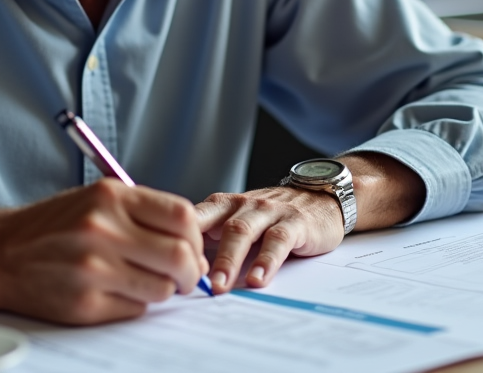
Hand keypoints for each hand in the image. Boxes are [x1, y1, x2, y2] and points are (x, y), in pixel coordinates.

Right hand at [0, 179, 207, 324]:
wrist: (2, 252)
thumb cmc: (56, 225)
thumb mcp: (98, 200)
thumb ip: (146, 216)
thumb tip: (195, 250)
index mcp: (111, 197)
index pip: (182, 215)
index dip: (197, 236)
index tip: (191, 248)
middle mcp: (103, 229)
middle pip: (181, 255)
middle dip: (190, 271)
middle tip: (183, 276)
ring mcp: (93, 268)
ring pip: (162, 288)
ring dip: (161, 289)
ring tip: (141, 281)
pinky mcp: (85, 303)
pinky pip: (136, 309)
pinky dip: (135, 304)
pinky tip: (116, 292)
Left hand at [195, 152, 427, 294]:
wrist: (320, 197)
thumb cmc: (271, 217)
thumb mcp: (238, 221)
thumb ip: (211, 240)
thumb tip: (175, 272)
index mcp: (222, 206)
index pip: (193, 219)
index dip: (178, 240)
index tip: (162, 265)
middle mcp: (242, 205)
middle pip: (216, 228)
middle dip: (201, 256)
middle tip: (187, 282)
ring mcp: (268, 211)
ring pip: (243, 232)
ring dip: (229, 260)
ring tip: (219, 286)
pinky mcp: (295, 222)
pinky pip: (278, 241)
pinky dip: (266, 261)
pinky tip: (258, 279)